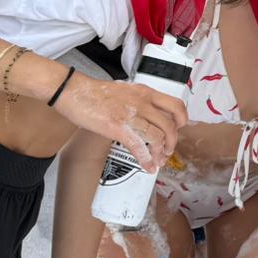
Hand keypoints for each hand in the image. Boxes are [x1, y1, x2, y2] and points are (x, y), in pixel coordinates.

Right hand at [57, 73, 186, 170]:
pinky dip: (146, 160)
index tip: (178, 129)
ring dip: (161, 153)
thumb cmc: (95, 92)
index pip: (175, 105)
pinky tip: (147, 166)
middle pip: (170, 124)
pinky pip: (139, 146)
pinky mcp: (119, 128)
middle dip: (172, 142)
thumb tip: (146, 114)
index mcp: (145, 92)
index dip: (181, 120)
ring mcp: (132, 115)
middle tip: (168, 150)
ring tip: (158, 161)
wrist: (75, 92)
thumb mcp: (126, 90)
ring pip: (158, 137)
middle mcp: (143, 102)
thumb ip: (139, 100)